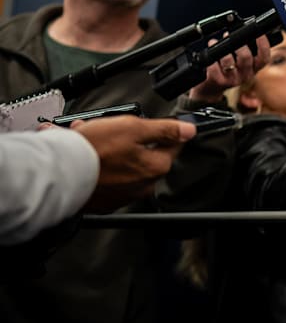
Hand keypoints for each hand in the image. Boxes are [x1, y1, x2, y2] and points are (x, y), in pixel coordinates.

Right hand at [71, 115, 196, 212]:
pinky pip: (105, 176)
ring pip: (120, 162)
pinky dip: (95, 162)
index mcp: (156, 167)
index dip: (162, 128)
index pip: (172, 143)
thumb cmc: (94, 151)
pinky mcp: (103, 200)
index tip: (149, 123)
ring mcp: (123, 194)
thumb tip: (189, 130)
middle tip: (106, 126)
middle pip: (143, 152)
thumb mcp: (133, 127)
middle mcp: (144, 185)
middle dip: (125, 136)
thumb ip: (164, 128)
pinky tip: (81, 151)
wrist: (59, 174)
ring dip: (106, 146)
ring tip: (86, 135)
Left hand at [188, 34, 271, 101]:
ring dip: (220, 48)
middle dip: (237, 44)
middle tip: (228, 35)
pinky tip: (208, 54)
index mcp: (254, 69)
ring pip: (229, 61)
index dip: (263, 44)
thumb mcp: (240, 62)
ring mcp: (233, 80)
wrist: (212, 88)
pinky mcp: (219, 82)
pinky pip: (214, 68)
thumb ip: (245, 49)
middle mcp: (246, 75)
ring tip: (213, 42)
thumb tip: (243, 31)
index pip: (264, 58)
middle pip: (246, 57)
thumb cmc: (227, 70)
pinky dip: (210, 59)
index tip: (258, 33)